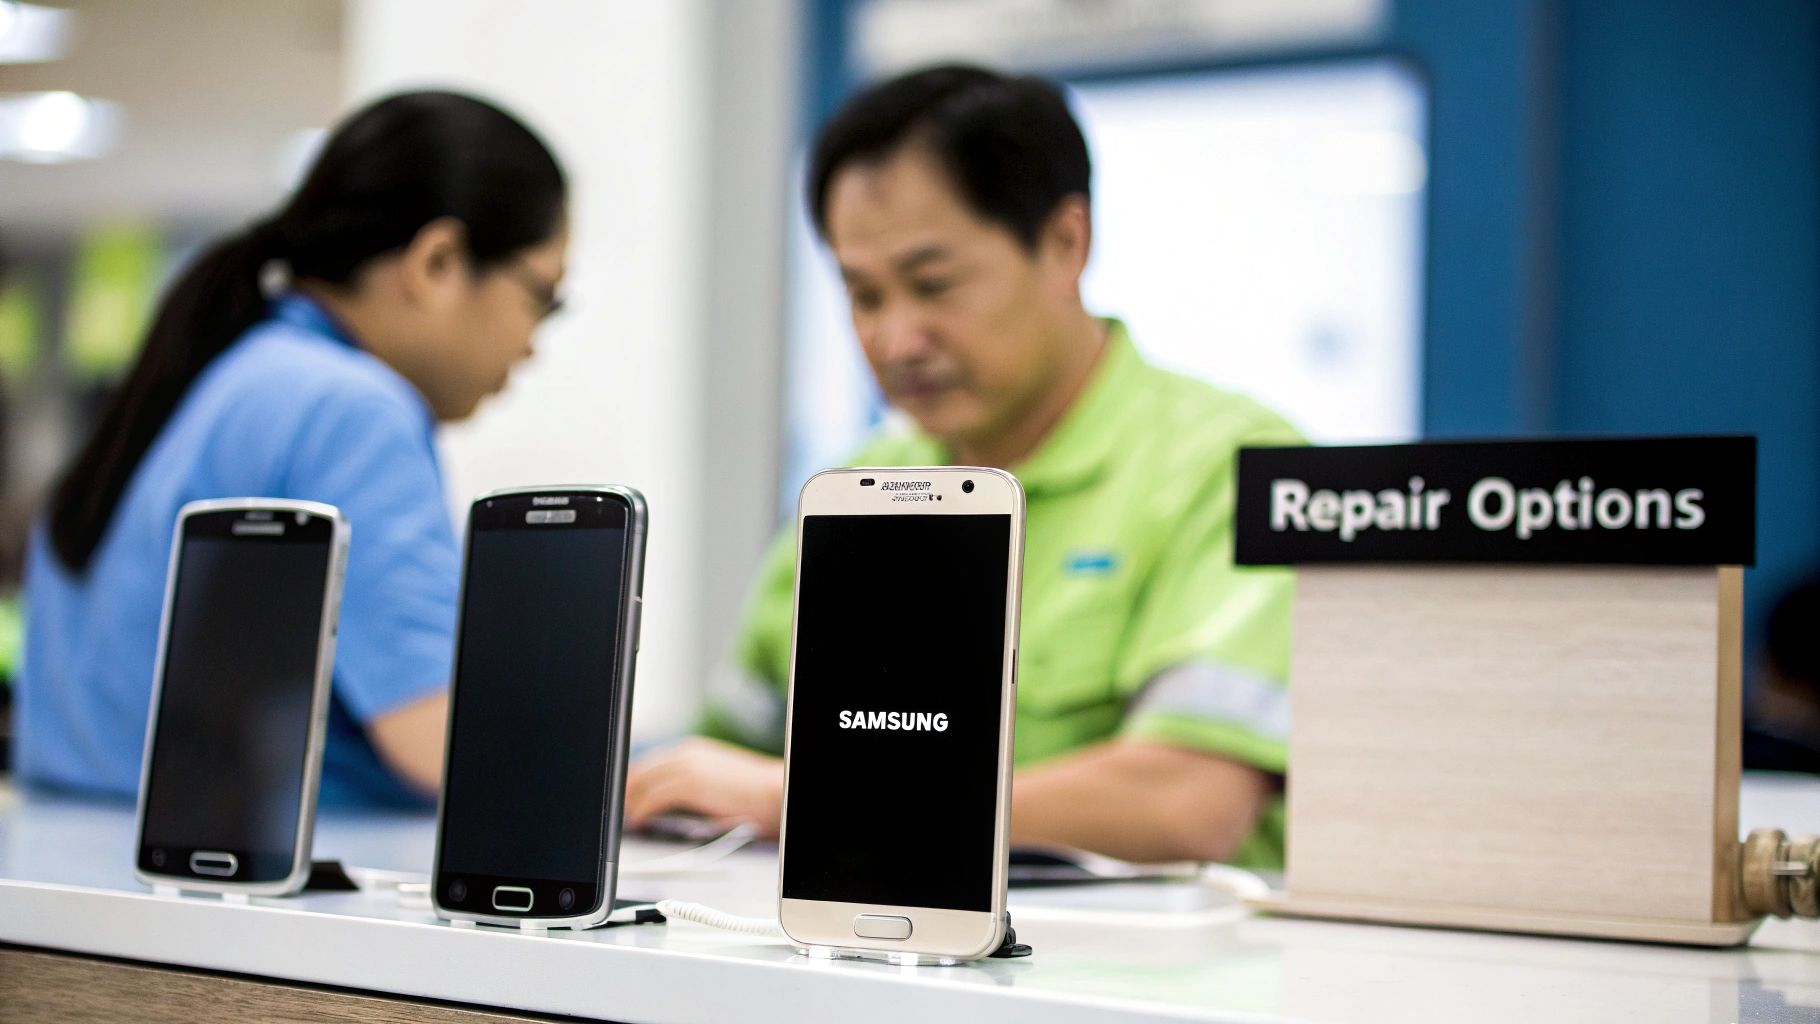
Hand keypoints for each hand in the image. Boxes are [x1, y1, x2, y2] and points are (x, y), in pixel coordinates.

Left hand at [624, 737, 785, 838]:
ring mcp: (685, 767)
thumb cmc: (754, 794)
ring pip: (641, 785)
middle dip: (626, 792)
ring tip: (627, 819)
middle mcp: (685, 753)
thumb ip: (692, 783)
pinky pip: (652, 799)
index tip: (625, 797)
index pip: (648, 763)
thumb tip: (665, 801)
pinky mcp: (688, 785)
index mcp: (692, 750)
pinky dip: (642, 812)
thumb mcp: (718, 779)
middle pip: (638, 772)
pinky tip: (641, 822)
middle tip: (619, 811)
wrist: (775, 793)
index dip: (633, 782)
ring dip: (630, 803)